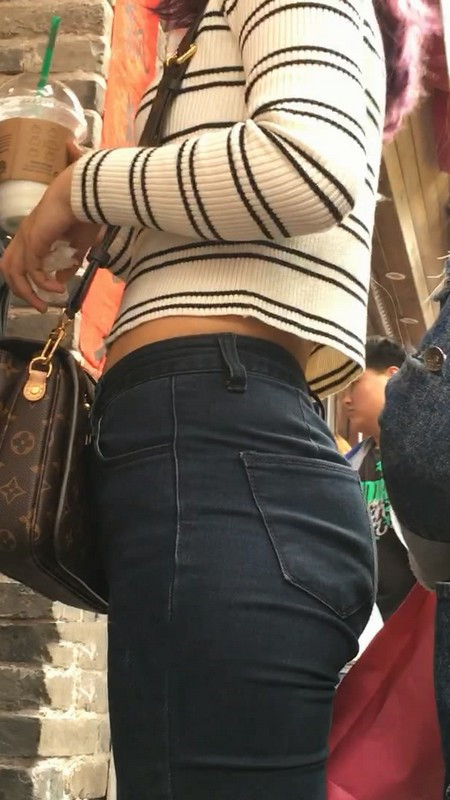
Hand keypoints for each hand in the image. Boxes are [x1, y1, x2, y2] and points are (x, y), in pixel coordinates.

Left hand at [0, 158, 99, 312]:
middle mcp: (23, 236)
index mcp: (31, 234)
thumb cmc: (83, 214)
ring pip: (15, 272)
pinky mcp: (33, 241)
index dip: (26, 282)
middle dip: (23, 292)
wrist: (83, 194)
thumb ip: (69, 264)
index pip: (16, 262)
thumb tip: (61, 280)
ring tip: (45, 304)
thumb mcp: (78, 246)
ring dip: (28, 292)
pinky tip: (58, 289)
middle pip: (9, 270)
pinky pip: (33, 270)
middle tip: (40, 307)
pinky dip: (43, 283)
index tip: (46, 296)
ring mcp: (26, 238)